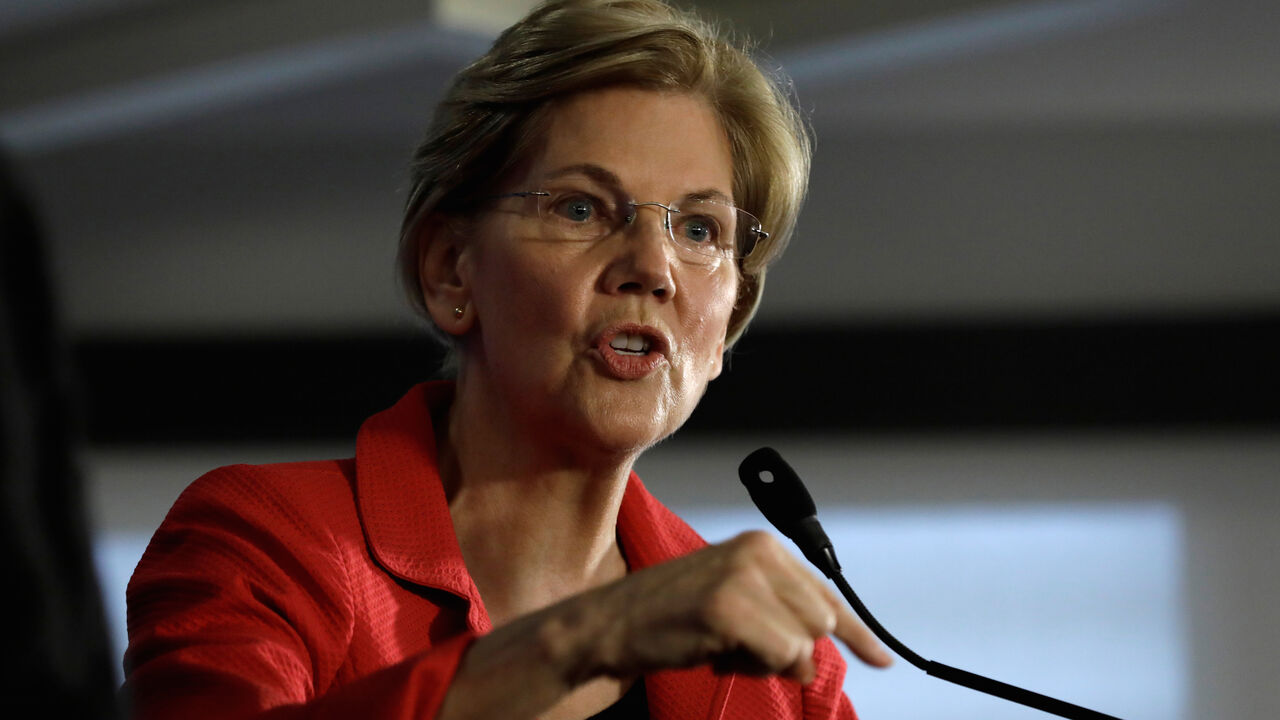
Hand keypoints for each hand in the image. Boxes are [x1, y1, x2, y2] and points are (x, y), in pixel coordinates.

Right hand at [562, 530, 891, 684]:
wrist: (611, 624)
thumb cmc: (672, 617)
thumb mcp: (734, 597)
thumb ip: (781, 609)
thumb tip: (836, 641)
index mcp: (761, 545)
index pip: (826, 593)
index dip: (858, 633)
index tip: (884, 660)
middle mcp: (757, 551)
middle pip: (821, 622)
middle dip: (792, 651)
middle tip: (744, 651)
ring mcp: (743, 577)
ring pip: (805, 641)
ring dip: (770, 662)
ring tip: (727, 648)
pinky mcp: (730, 607)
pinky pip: (780, 654)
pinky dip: (754, 667)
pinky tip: (718, 654)